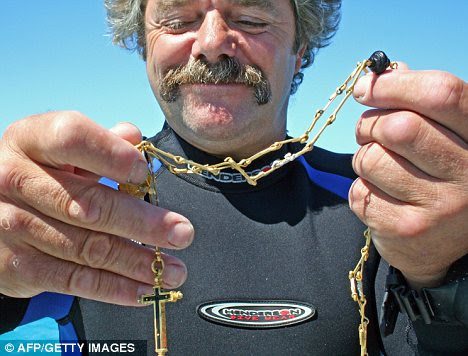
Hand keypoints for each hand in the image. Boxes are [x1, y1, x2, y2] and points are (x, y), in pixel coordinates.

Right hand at [0, 112, 193, 304]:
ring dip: (137, 262)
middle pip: (89, 204)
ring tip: (174, 271)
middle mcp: (16, 180)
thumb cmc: (37, 172)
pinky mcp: (19, 264)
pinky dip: (113, 288)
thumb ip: (96, 143)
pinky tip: (143, 290)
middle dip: (142, 222)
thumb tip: (132, 135)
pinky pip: (74, 279)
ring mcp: (13, 225)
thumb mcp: (56, 149)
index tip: (144, 172)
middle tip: (182, 233)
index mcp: (31, 140)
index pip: (72, 139)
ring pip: (88, 248)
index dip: (112, 155)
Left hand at [350, 66, 467, 288]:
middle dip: (370, 123)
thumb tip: (388, 70)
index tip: (366, 87)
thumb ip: (423, 104)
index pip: (442, 94)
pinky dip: (361, 188)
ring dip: (363, 158)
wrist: (450, 247)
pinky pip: (360, 192)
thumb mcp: (449, 136)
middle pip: (399, 126)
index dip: (396, 85)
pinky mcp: (408, 230)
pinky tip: (382, 197)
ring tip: (378, 167)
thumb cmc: (443, 177)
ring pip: (371, 159)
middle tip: (368, 131)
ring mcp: (441, 207)